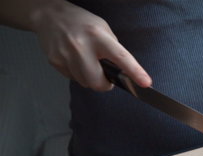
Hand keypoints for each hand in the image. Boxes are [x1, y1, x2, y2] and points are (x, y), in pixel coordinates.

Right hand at [30, 0, 150, 90]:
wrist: (49, 16)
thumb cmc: (81, 23)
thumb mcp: (103, 29)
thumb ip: (113, 49)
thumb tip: (123, 71)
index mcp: (98, 36)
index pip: (121, 57)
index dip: (134, 72)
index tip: (145, 83)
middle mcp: (81, 46)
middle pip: (97, 82)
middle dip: (104, 84)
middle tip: (106, 78)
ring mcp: (65, 55)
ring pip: (84, 83)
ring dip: (90, 78)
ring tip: (88, 63)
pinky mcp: (55, 62)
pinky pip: (72, 78)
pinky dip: (78, 74)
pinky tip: (75, 60)